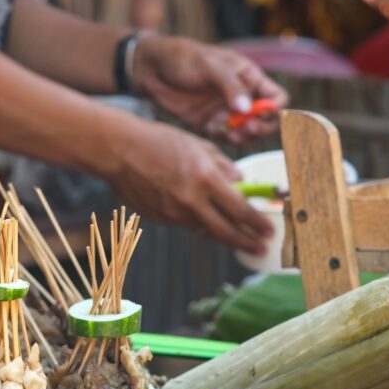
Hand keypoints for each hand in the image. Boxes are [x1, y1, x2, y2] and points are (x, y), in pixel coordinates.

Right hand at [113, 123, 273, 253]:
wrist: (118, 150)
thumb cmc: (158, 141)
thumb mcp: (197, 145)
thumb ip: (221, 165)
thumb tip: (239, 179)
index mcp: (205, 179)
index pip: (240, 210)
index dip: (257, 223)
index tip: (269, 230)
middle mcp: (191, 201)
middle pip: (225, 231)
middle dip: (246, 242)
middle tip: (259, 247)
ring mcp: (172, 213)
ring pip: (203, 229)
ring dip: (219, 231)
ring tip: (230, 230)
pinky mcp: (158, 218)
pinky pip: (182, 222)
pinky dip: (191, 218)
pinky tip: (191, 207)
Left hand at [132, 35, 287, 144]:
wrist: (152, 70)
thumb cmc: (183, 58)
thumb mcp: (209, 65)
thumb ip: (229, 86)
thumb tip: (247, 109)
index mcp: (249, 77)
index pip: (277, 98)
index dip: (275, 110)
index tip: (262, 114)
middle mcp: (242, 96)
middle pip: (266, 121)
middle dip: (261, 127)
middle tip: (246, 127)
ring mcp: (226, 112)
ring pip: (248, 133)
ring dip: (245, 137)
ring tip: (232, 133)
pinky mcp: (210, 124)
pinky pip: (226, 138)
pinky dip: (225, 139)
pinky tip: (214, 131)